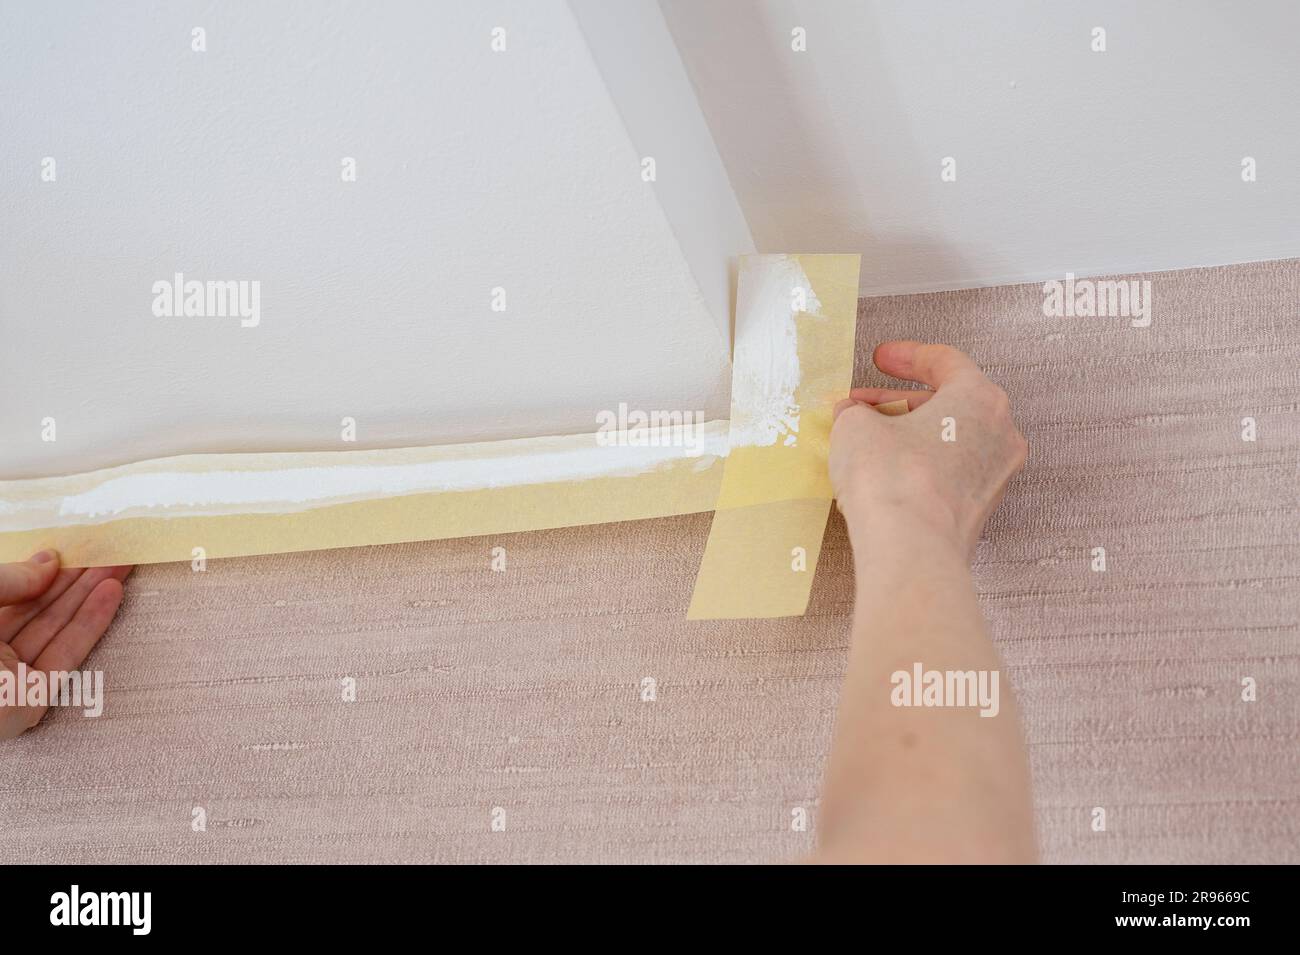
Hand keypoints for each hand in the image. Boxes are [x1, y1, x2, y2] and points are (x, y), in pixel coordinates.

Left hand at [0, 551, 131, 739]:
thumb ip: (7, 580)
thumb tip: (50, 562)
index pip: (11, 594)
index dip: (42, 570)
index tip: (73, 546)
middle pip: (39, 608)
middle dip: (76, 578)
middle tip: (111, 550)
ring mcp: (9, 678)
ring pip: (58, 628)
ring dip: (91, 594)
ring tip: (121, 563)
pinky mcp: (31, 701)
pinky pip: (66, 656)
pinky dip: (92, 623)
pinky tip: (111, 592)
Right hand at [830, 340, 1027, 557]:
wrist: (910, 548)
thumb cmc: (893, 479)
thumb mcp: (857, 427)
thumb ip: (857, 413)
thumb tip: (853, 416)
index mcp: (980, 398)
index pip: (945, 362)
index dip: (907, 356)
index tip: (882, 358)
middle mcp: (1000, 434)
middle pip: (949, 403)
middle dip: (900, 401)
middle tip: (865, 403)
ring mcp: (996, 475)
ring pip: (951, 439)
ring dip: (910, 433)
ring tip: (868, 438)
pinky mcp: (981, 509)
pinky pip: (951, 472)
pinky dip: (921, 463)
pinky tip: (885, 470)